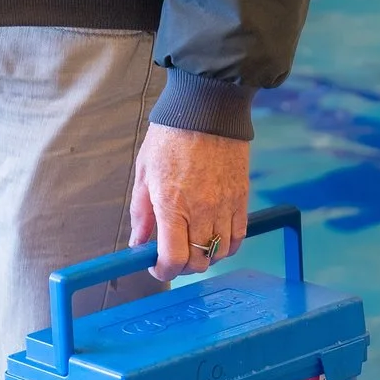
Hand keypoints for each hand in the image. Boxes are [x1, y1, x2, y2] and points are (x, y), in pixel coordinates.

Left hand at [128, 123, 250, 280]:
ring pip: (220, 252)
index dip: (163, 271)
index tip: (156, 266)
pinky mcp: (241, 198)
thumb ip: (141, 211)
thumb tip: (138, 242)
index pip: (173, 259)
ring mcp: (224, 206)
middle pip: (198, 262)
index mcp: (170, 205)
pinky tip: (215, 234)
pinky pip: (239, 236)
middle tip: (173, 255)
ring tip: (194, 242)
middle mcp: (200, 211)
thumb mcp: (145, 171)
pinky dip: (227, 243)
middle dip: (183, 266)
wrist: (206, 108)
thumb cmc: (171, 136)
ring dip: (206, 255)